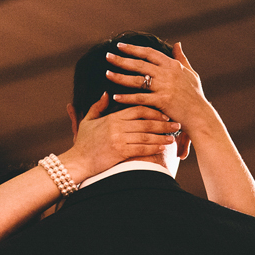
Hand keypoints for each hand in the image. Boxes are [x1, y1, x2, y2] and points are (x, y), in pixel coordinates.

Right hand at [60, 92, 179, 178]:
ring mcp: (119, 140)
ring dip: (162, 136)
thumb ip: (97, 106)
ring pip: (146, 135)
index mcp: (112, 117)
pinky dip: (153, 148)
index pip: (138, 109)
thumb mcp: (88, 121)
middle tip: (176, 123)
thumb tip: (105, 92)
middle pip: (146, 122)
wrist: (77, 162)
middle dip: (163, 123)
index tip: (164, 113)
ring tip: (173, 137)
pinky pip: (142, 149)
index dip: (154, 110)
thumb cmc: (83, 143)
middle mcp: (117, 127)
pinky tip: (162, 148)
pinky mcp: (121, 153)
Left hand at [106, 41, 210, 135]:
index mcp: (173, 65)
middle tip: (107, 56)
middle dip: (122, 59)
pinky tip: (115, 96)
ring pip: (137, 79)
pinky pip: (140, 98)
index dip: (134, 48)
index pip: (150, 53)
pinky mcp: (162, 101)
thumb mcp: (190, 73)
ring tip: (107, 73)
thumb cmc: (195, 96)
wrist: (200, 115)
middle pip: (140, 64)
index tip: (120, 46)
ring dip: (121, 76)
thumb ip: (181, 58)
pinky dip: (127, 97)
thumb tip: (177, 43)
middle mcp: (168, 73)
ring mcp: (165, 87)